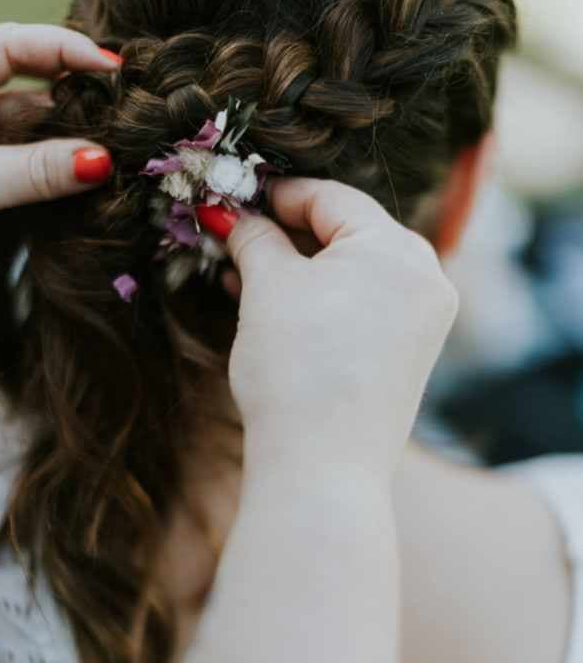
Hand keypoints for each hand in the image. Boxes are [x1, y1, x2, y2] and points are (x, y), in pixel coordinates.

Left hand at [0, 22, 121, 212]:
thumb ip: (37, 171)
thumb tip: (103, 160)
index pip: (16, 42)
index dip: (66, 48)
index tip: (114, 68)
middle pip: (30, 77)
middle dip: (77, 89)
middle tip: (124, 104)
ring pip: (31, 120)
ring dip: (72, 131)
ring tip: (115, 144)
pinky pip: (26, 151)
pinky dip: (57, 158)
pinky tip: (89, 169)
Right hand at [225, 177, 458, 473]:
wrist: (323, 468)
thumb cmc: (297, 371)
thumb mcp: (268, 288)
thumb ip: (254, 238)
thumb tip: (236, 216)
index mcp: (399, 249)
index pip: (331, 198)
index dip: (277, 194)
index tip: (237, 199)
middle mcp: (425, 278)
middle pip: (347, 234)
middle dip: (287, 235)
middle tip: (236, 239)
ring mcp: (423, 321)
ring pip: (354, 273)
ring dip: (301, 270)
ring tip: (244, 275)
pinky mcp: (409, 356)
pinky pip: (364, 307)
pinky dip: (323, 301)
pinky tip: (279, 309)